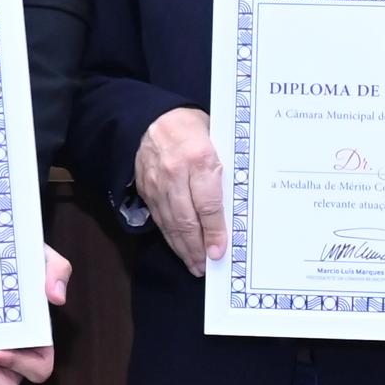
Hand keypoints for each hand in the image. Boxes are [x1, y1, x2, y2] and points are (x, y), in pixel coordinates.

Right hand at [136, 108, 226, 273]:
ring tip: (195, 265)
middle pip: (187, 219)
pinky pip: (159, 218)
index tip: (220, 251)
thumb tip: (238, 205)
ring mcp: (158, 182)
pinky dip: (169, 236)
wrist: (153, 118)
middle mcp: (176, 173)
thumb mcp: (216, 139)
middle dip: (197, 247)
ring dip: (183, 247)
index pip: (208, 204)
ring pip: (170, 223)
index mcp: (199, 157)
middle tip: (206, 266)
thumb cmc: (192, 128)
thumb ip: (223, 170)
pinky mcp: (146, 188)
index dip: (215, 231)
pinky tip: (179, 247)